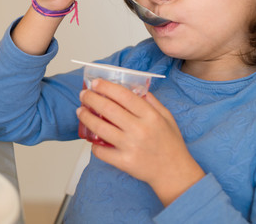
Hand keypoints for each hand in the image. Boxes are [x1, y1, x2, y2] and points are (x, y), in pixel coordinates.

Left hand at [77, 79, 204, 205]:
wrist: (174, 173)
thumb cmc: (171, 144)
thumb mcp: (167, 117)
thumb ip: (152, 102)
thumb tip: (135, 88)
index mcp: (151, 116)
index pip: (124, 95)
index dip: (107, 87)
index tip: (96, 83)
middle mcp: (140, 130)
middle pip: (108, 109)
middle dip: (91, 99)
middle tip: (83, 95)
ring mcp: (131, 147)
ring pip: (100, 128)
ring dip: (86, 117)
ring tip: (81, 111)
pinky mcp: (124, 162)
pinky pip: (101, 151)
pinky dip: (93, 144)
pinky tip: (91, 138)